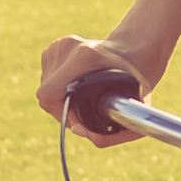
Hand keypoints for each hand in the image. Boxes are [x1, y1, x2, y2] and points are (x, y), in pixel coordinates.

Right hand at [36, 34, 156, 144]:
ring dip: (60, 98)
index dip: (61, 112)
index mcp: (85, 57)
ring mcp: (60, 44)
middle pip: (46, 93)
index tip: (78, 117)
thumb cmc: (134, 83)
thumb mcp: (132, 112)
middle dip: (61, 108)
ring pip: (45, 86)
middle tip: (83, 110)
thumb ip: (107, 135)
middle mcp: (68, 46)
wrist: (132, 53)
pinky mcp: (55, 46)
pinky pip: (46, 76)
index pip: (49, 93)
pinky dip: (58, 86)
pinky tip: (76, 83)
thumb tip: (76, 131)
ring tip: (82, 95)